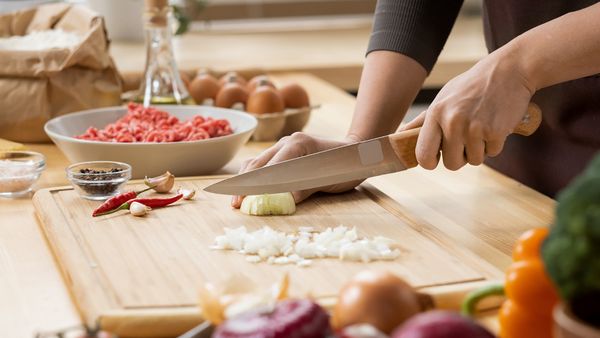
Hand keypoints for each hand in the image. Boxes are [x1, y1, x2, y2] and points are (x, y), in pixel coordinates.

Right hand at [231, 133, 362, 207]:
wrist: (357, 152)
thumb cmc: (345, 166)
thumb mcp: (326, 180)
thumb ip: (302, 189)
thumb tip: (280, 202)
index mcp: (297, 144)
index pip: (270, 167)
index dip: (256, 185)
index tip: (244, 200)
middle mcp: (287, 141)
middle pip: (258, 164)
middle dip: (245, 185)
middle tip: (236, 204)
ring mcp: (284, 145)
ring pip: (257, 162)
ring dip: (246, 181)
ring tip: (237, 200)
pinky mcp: (284, 151)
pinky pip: (264, 163)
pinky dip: (254, 177)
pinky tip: (248, 190)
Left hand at [401, 50, 534, 169]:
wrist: (509, 70)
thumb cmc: (472, 86)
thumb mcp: (443, 98)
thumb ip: (422, 121)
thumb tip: (399, 136)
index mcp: (436, 113)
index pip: (423, 155)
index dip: (430, 162)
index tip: (437, 158)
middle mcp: (452, 122)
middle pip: (451, 164)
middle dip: (460, 157)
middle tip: (466, 139)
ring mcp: (474, 128)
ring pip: (474, 161)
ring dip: (479, 149)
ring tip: (482, 127)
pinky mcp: (496, 132)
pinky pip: (492, 153)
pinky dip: (495, 144)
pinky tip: (495, 124)